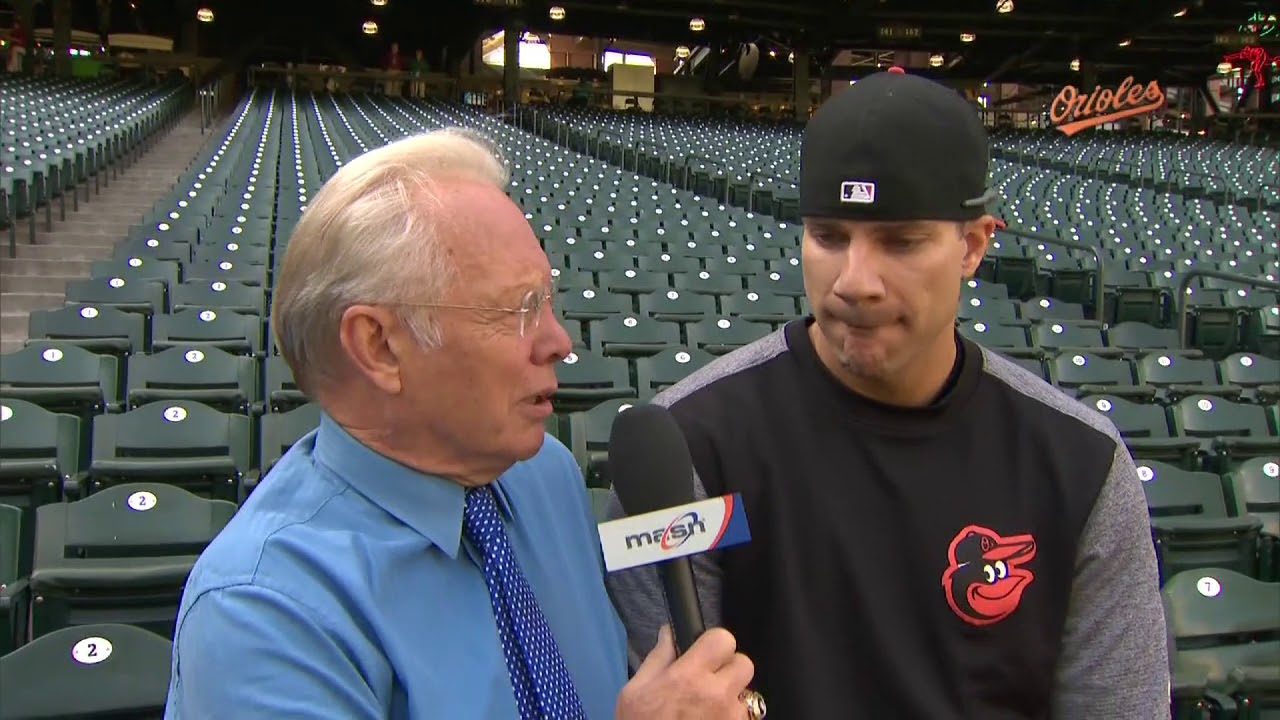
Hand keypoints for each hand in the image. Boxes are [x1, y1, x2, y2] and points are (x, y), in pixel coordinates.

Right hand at [615, 625, 755, 719]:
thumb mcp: (634, 692)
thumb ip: (658, 659)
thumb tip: (670, 633)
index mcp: (688, 677)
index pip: (723, 639)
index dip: (713, 643)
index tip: (703, 653)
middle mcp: (717, 695)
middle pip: (743, 663)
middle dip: (727, 669)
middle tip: (708, 681)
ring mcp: (731, 718)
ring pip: (746, 694)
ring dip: (731, 698)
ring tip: (707, 711)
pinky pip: (743, 719)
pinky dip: (731, 719)